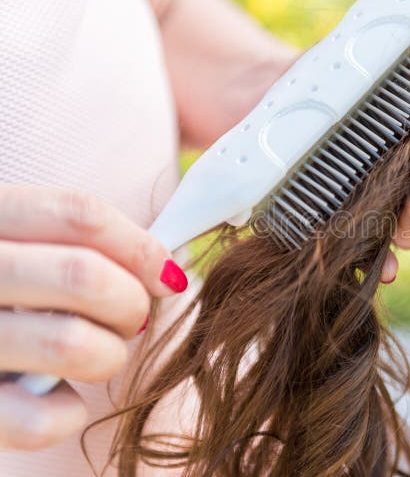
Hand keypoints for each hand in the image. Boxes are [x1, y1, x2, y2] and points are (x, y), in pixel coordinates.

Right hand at [0, 183, 185, 449]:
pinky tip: (62, 398)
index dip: (140, 245)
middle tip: (133, 316)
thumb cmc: (5, 286)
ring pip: (70, 343)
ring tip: (98, 352)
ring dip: (108, 354)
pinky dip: (69, 412)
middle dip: (131, 302)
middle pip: (84, 276)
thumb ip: (75, 238)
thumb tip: (170, 267)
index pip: (79, 213)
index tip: (166, 272)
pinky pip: (39, 420)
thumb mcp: (20, 241)